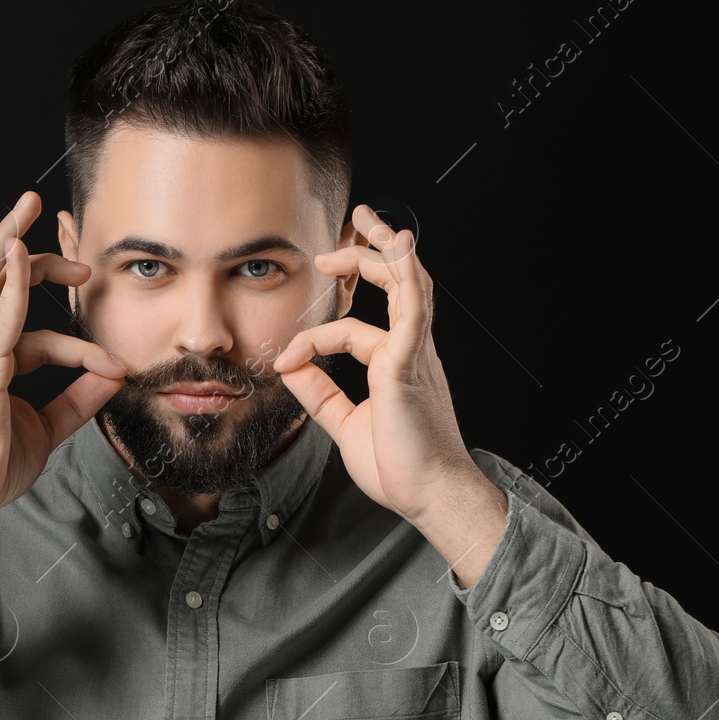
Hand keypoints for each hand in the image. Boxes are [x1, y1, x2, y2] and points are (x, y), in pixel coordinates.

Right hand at [0, 190, 128, 526]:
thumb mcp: (47, 428)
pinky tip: (19, 250)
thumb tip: (112, 377)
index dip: (74, 339)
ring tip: (27, 207)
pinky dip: (11, 280)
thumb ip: (78, 399)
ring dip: (8, 239)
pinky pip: (0, 314)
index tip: (114, 366)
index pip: (25, 324)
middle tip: (62, 236)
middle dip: (24, 249)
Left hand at [269, 205, 479, 528]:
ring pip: (409, 287)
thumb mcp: (346, 425)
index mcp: (398, 367)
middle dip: (372, 253)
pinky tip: (398, 248)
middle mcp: (412, 354)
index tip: (286, 357)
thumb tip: (290, 367)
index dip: (316, 336)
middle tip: (346, 231)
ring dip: (387, 251)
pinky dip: (404, 277)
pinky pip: (410, 313)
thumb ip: (320, 395)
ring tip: (368, 222)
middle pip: (399, 287)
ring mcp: (416, 357)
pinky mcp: (411, 366)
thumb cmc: (402, 468)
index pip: (356, 329)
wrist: (433, 497)